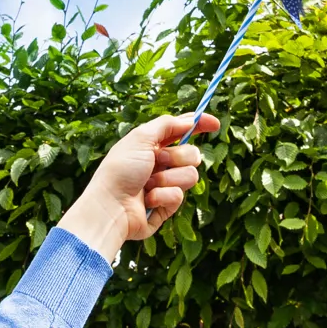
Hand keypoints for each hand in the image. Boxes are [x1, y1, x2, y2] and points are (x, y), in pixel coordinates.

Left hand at [56, 113, 220, 257]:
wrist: (111, 206)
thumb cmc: (120, 170)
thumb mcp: (140, 138)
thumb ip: (167, 125)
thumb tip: (190, 120)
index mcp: (152, 146)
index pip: (181, 132)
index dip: (199, 126)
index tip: (215, 125)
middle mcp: (160, 164)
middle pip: (192, 154)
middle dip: (178, 157)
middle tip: (158, 162)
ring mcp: (165, 185)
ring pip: (191, 176)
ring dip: (169, 178)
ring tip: (148, 185)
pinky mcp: (167, 205)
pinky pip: (179, 196)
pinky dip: (163, 196)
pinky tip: (148, 201)